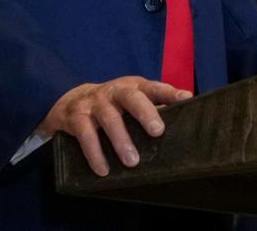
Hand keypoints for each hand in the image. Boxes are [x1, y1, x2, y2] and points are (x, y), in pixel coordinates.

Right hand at [40, 76, 191, 175]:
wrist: (70, 101)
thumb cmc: (112, 104)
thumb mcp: (132, 101)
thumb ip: (154, 107)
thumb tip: (182, 121)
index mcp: (133, 86)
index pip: (154, 87)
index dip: (170, 92)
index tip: (186, 99)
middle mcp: (115, 91)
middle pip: (132, 97)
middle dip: (145, 112)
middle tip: (157, 131)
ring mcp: (94, 103)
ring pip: (109, 118)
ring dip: (121, 140)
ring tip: (132, 161)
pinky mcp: (76, 117)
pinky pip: (85, 135)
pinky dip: (95, 153)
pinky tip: (103, 169)